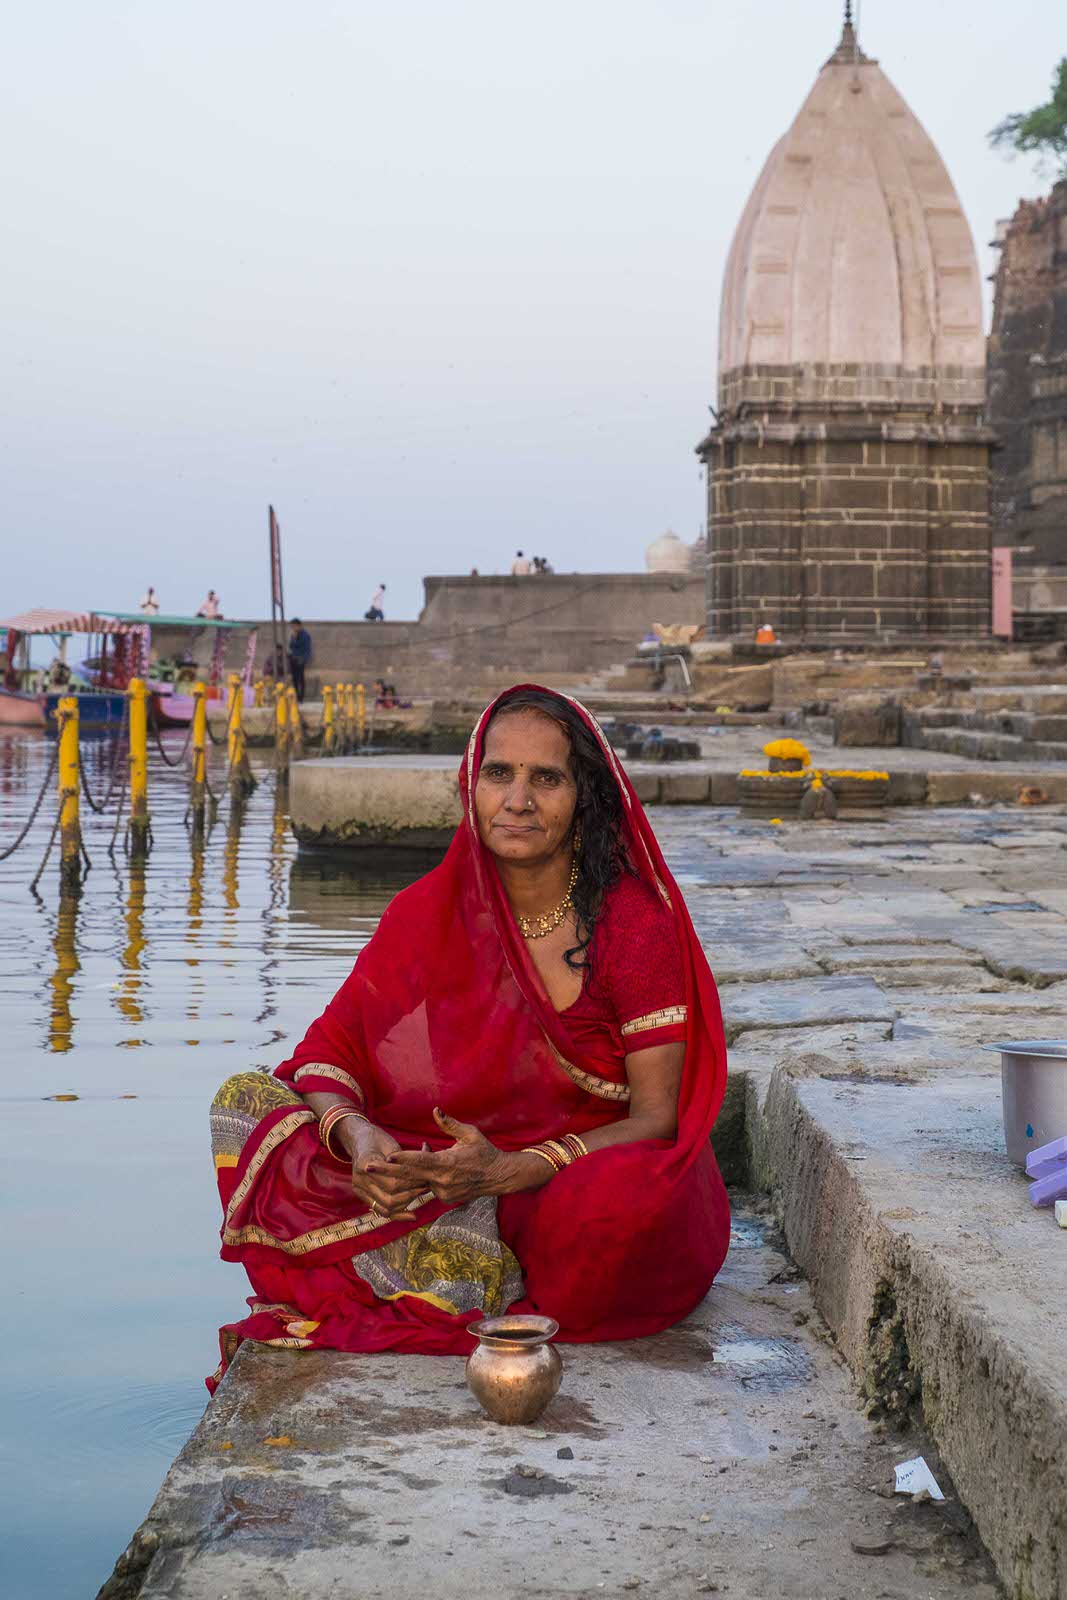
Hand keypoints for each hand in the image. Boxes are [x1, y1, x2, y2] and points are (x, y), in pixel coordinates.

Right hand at [339, 1117, 427, 1220]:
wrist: (359, 1140)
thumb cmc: (378, 1140)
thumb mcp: (390, 1145)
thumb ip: (403, 1159)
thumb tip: (425, 1165)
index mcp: (366, 1164)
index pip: (393, 1183)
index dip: (411, 1183)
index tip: (425, 1179)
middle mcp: (360, 1180)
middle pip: (389, 1197)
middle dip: (411, 1194)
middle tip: (426, 1187)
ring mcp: (359, 1189)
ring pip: (386, 1207)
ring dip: (406, 1204)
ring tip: (420, 1195)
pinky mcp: (362, 1195)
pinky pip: (380, 1210)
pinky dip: (397, 1215)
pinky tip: (411, 1216)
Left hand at [385, 1108, 546, 1203]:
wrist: (498, 1177)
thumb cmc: (485, 1151)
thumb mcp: (470, 1134)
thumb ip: (450, 1124)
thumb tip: (436, 1110)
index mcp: (448, 1163)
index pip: (421, 1161)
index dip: (402, 1159)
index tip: (387, 1157)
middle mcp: (443, 1181)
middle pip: (409, 1177)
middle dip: (386, 1172)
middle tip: (366, 1167)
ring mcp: (443, 1192)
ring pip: (417, 1182)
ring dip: (404, 1173)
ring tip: (385, 1166)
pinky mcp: (444, 1198)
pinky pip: (427, 1186)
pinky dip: (421, 1177)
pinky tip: (424, 1167)